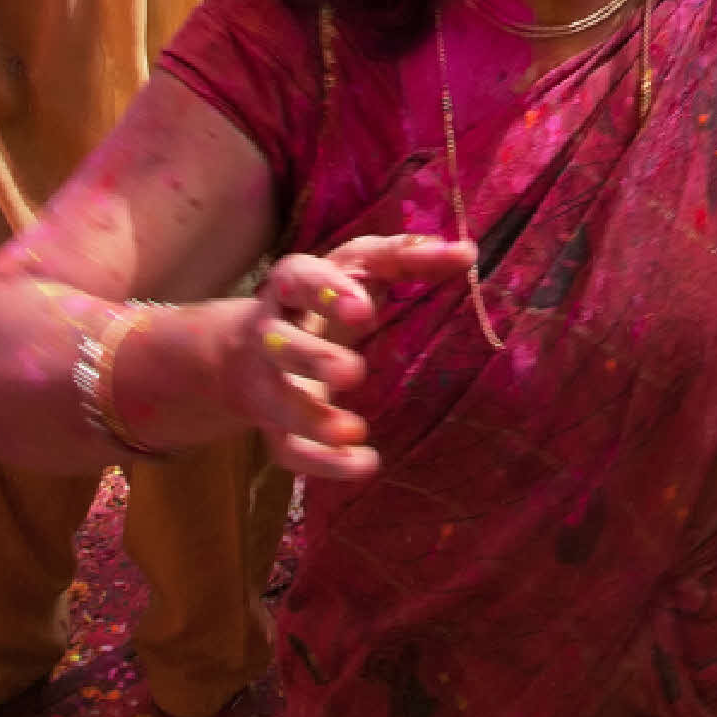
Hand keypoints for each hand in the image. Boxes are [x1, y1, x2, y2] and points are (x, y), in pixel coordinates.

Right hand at [216, 234, 476, 478]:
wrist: (250, 349)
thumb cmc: (329, 296)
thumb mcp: (361, 267)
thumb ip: (408, 258)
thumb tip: (466, 252)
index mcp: (293, 283)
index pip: (301, 279)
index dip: (328, 294)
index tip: (365, 309)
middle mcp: (271, 331)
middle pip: (279, 342)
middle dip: (312, 358)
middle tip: (352, 372)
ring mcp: (267, 381)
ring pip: (276, 400)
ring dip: (311, 418)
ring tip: (353, 431)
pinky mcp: (274, 425)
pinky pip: (288, 448)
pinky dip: (322, 462)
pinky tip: (362, 465)